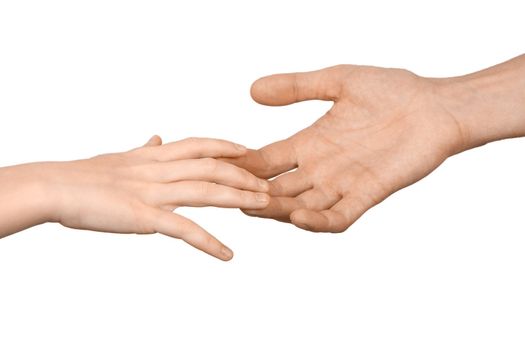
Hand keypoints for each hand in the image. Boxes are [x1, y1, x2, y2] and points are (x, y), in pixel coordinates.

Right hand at [11, 136, 269, 259]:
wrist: (55, 187)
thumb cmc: (84, 175)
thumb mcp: (121, 156)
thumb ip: (144, 149)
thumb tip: (157, 137)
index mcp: (154, 156)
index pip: (199, 144)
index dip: (227, 146)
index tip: (249, 151)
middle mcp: (159, 169)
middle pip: (211, 166)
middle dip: (244, 175)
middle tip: (269, 183)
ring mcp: (153, 192)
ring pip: (206, 191)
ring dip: (239, 197)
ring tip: (264, 205)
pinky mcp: (144, 217)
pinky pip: (184, 229)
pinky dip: (209, 243)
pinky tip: (227, 255)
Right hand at [227, 65, 466, 231]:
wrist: (436, 106)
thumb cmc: (392, 90)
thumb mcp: (338, 80)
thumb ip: (297, 87)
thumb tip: (253, 90)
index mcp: (310, 143)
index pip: (267, 161)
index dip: (242, 165)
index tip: (217, 166)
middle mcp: (322, 168)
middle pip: (278, 189)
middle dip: (253, 193)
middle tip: (226, 195)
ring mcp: (343, 183)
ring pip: (301, 206)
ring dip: (277, 210)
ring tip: (253, 208)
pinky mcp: (368, 194)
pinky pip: (339, 216)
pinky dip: (319, 222)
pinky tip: (299, 217)